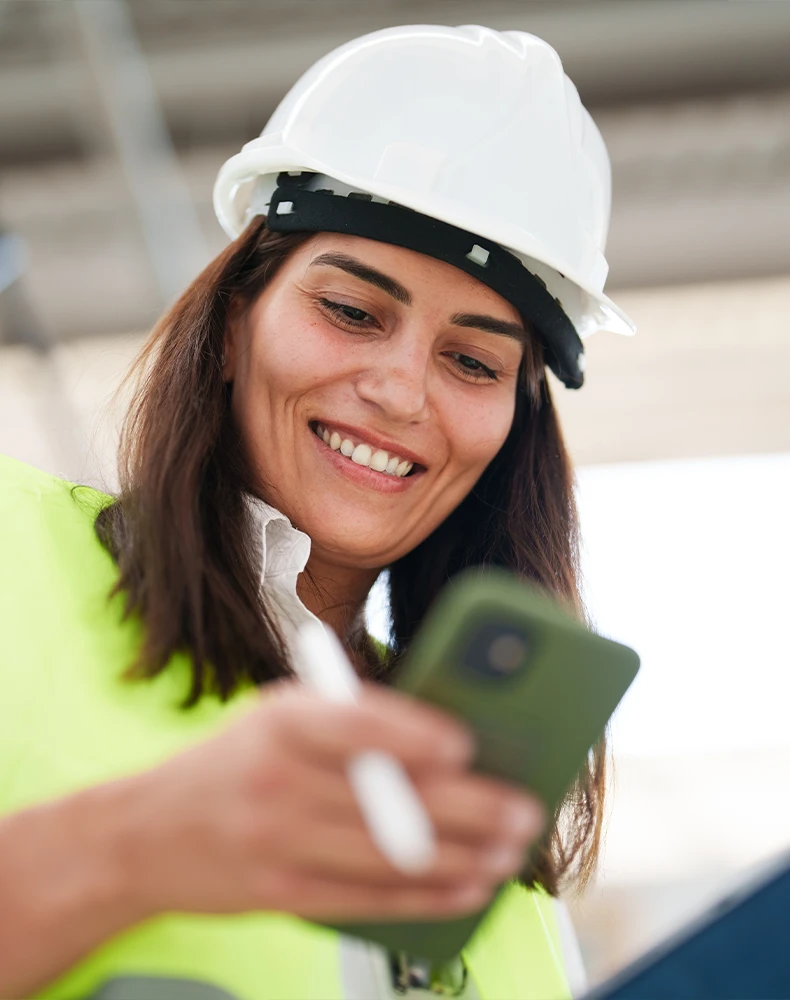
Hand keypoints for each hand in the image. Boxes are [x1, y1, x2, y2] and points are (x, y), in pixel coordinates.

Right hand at [122, 681, 544, 921]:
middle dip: (470, 807)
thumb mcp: (278, 714)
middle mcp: (278, 779)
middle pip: (389, 797)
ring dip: (463, 856)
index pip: (359, 723)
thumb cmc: (235, 761)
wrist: (146, 832)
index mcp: (283, 719)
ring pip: (389, 854)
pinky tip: (468, 888)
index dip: (416, 736)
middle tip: (524, 810)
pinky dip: (427, 897)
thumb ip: (350, 719)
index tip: (469, 745)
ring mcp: (278, 842)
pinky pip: (369, 899)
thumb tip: (446, 742)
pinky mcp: (282, 894)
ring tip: (510, 853)